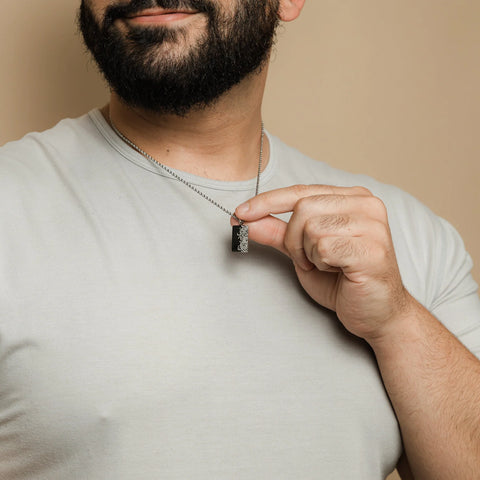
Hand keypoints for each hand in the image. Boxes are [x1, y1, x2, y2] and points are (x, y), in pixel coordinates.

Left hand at [233, 185, 413, 341]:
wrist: (377, 315)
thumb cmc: (344, 282)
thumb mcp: (304, 252)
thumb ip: (277, 233)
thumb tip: (245, 218)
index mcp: (352, 197)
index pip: (300, 191)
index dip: (267, 201)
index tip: (240, 213)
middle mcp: (366, 204)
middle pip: (302, 208)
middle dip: (293, 239)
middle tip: (310, 260)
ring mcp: (373, 225)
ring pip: (311, 228)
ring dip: (310, 254)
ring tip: (330, 266)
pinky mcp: (373, 248)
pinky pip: (325, 248)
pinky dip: (323, 264)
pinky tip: (340, 272)